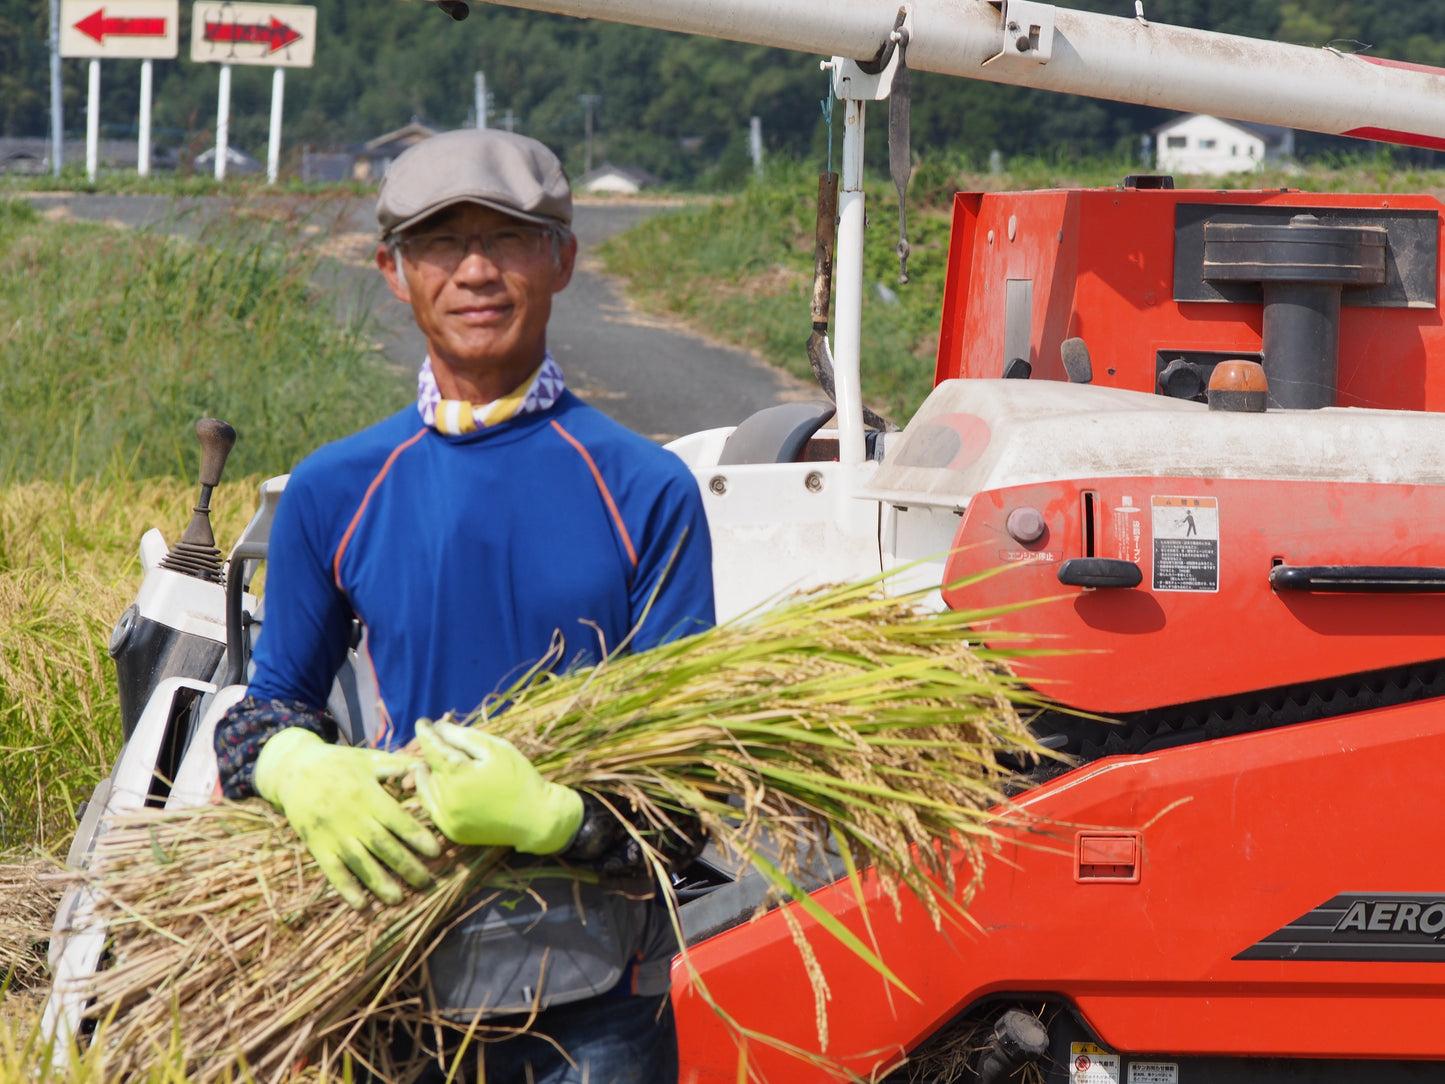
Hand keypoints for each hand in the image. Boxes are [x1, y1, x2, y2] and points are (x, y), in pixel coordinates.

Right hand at [253, 727, 440, 908]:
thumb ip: (398, 766)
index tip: (436, 852)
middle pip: (382, 845)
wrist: (294, 770)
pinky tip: (361, 905)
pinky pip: (332, 870)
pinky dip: (346, 888)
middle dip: (406, 865)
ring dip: (379, 882)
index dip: (416, 836)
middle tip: (426, 882)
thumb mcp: (368, 759)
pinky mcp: (317, 845)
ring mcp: (333, 833)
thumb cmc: (339, 764)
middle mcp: (352, 816)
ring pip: (359, 862)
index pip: (396, 819)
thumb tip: (425, 771)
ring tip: (399, 899)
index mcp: (368, 794)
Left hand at [414, 719, 582, 853]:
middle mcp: (449, 799)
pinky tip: (437, 782)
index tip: (423, 722)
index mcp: (459, 775)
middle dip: (434, 752)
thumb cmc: (520, 778)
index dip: (426, 733)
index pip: (432, 748)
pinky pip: (432, 807)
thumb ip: (463, 737)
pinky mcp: (452, 831)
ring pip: (430, 786)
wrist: (538, 818)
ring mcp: (449, 818)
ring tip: (444, 762)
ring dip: (434, 773)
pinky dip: (432, 793)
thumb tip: (438, 729)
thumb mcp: (496, 749)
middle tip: (442, 740)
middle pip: (431, 767)